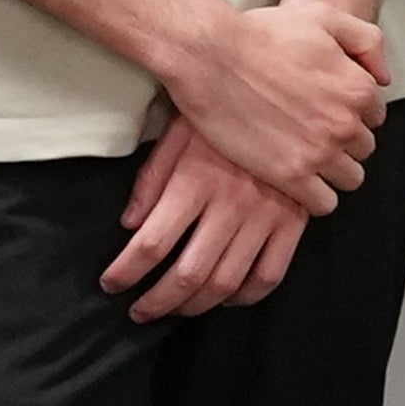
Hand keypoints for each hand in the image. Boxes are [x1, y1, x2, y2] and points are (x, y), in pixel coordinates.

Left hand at [104, 122, 314, 320]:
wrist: (286, 94)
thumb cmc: (221, 111)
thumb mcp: (177, 132)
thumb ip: (151, 178)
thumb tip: (129, 223)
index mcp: (195, 181)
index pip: (151, 243)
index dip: (126, 272)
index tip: (111, 284)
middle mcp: (230, 205)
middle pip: (187, 274)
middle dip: (157, 302)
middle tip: (140, 312)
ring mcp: (265, 217)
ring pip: (226, 282)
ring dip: (196, 306)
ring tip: (176, 309)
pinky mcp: (293, 222)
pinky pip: (270, 274)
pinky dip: (246, 297)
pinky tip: (227, 298)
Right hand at [165, 0, 382, 203]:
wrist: (210, 55)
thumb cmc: (259, 34)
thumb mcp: (324, 16)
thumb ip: (366, 41)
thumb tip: (383, 77)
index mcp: (358, 88)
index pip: (375, 116)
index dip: (352, 113)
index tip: (328, 110)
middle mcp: (345, 123)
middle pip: (364, 149)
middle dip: (344, 142)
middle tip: (313, 132)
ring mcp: (319, 152)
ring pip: (350, 179)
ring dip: (333, 171)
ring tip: (306, 157)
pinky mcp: (290, 175)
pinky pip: (325, 203)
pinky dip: (316, 196)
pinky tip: (298, 180)